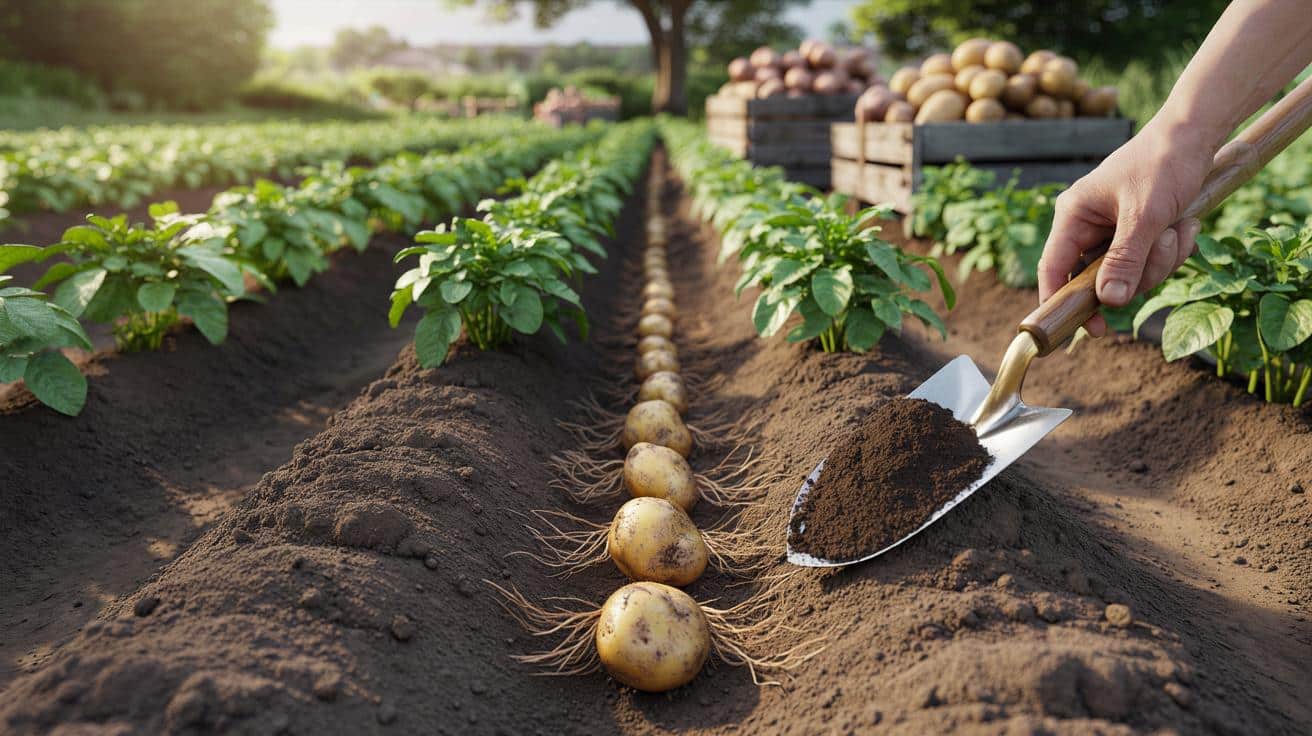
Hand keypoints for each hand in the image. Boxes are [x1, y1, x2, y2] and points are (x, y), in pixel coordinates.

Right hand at [1036, 121, 1209, 335]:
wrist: (1196, 133)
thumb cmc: (1163, 162)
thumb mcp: (1145, 214)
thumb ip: (1125, 259)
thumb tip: (1108, 302)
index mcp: (1073, 215)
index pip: (1053, 269)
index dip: (1063, 302)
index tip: (1088, 329)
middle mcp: (1088, 225)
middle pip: (1100, 278)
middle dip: (1140, 271)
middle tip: (1163, 246)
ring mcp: (1113, 231)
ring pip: (1131, 273)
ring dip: (1163, 259)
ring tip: (1178, 227)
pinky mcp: (1137, 233)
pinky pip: (1150, 261)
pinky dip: (1173, 250)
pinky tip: (1184, 225)